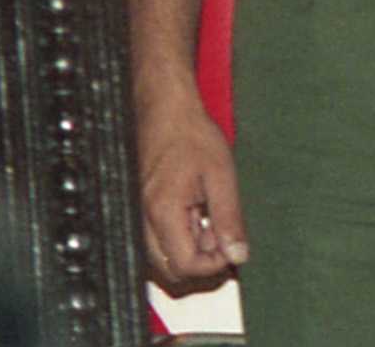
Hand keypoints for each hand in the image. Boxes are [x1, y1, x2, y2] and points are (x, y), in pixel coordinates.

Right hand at [137, 96, 249, 288]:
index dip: (212, 265)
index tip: (230, 247)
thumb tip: (237, 255)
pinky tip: (191, 213)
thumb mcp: (221, 175)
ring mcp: (136, 212)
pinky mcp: (137, 205)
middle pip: (169, 269)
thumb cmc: (190, 132)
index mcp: (163, 211)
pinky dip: (175, 237)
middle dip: (199, 262)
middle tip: (220, 235)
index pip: (185, 266)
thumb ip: (229, 219)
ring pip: (160, 257)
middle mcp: (142, 217)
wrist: (163, 105)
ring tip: (207, 220)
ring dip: (187, 250)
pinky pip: (154, 239)